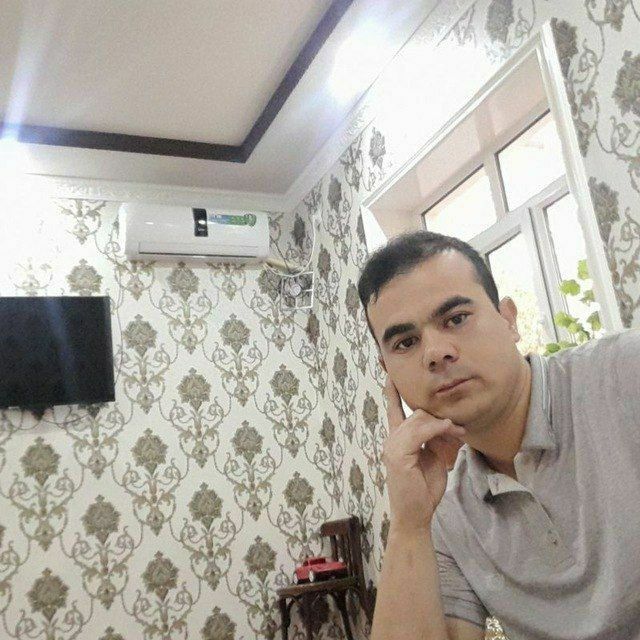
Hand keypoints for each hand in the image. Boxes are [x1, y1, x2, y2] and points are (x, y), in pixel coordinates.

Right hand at [382, 376, 465, 534]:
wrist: (415, 516)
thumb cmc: (423, 490)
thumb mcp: (434, 459)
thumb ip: (436, 440)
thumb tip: (447, 425)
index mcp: (398, 439)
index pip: (394, 409)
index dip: (392, 392)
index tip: (390, 374)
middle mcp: (392, 439)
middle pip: (415, 412)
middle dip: (439, 417)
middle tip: (459, 428)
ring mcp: (392, 446)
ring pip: (418, 419)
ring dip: (441, 424)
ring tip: (457, 432)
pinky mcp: (398, 455)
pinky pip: (419, 432)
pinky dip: (435, 429)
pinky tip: (448, 431)